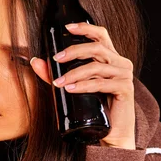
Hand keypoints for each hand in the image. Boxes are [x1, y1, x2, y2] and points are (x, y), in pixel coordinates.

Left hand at [30, 22, 135, 148]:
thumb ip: (57, 74)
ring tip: (59, 82)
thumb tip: (35, 61)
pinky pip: (101, 84)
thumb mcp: (75, 87)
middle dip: (74, 51)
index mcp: (111, 59)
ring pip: (96, 67)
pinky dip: (84, 86)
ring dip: (74, 73)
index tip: (67, 28)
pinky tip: (71, 89)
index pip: (101, 35)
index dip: (85, 28)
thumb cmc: (95, 108)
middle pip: (97, 48)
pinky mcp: (125, 89)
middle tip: (56, 59)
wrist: (113, 132)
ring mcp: (124, 76)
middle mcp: (120, 63)